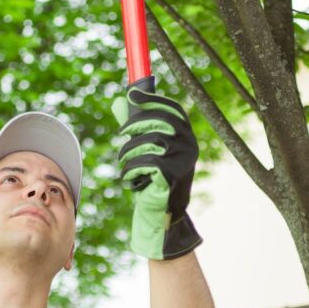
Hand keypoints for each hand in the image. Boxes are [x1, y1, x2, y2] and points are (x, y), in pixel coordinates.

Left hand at [112, 76, 202, 259]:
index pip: (172, 109)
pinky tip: (131, 178)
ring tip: (125, 163)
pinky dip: (132, 169)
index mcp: (186, 136)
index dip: (152, 99)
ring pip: (149, 142)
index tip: (131, 94)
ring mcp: (183, 160)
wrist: (162, 213)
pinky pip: (146, 162)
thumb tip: (119, 101)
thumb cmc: (153, 179)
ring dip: (129, 152)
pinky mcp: (173, 175)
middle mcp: (189, 145)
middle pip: (159, 121)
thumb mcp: (146, 149)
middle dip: (134, 125)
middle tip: (121, 134)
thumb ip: (135, 125)